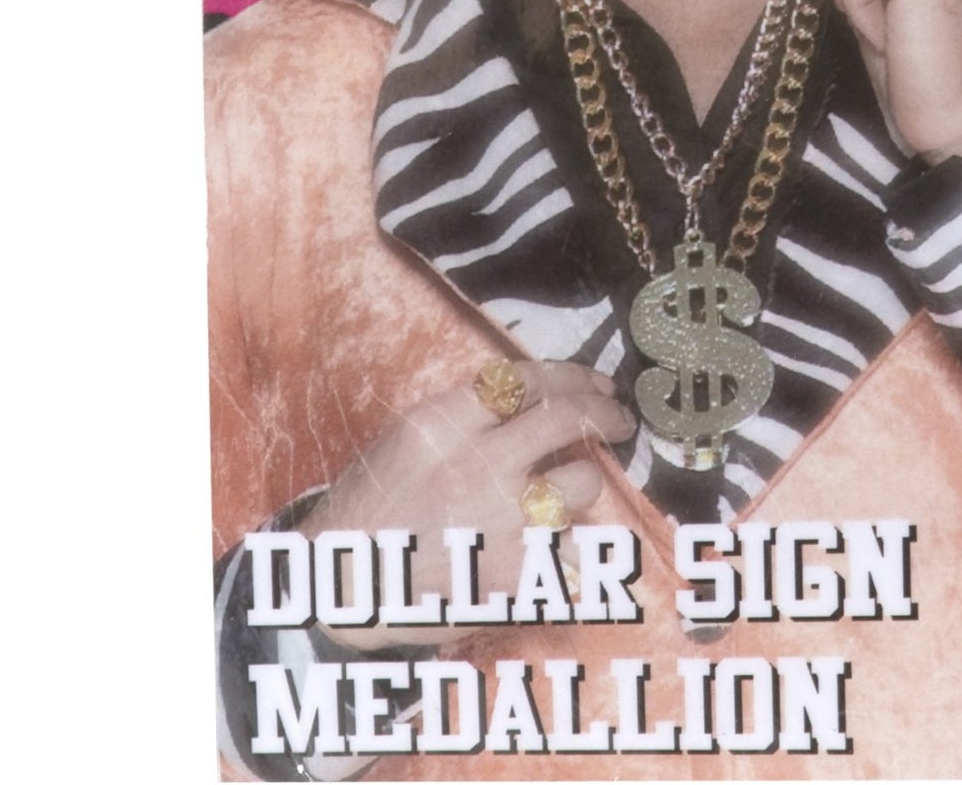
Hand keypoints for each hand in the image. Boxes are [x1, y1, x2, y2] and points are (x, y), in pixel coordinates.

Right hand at [298, 359, 635, 648]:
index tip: (597, 383)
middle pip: (567, 420)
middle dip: (605, 414)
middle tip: (619, 419)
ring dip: (581, 487)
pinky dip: (568, 548)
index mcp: (444, 424)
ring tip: (566, 495)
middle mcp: (477, 466)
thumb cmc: (375, 505)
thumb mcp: (409, 437)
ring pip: (581, 487)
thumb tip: (538, 397)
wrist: (342, 585)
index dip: (574, 377)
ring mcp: (499, 525)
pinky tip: (553, 549)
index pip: (528, 380)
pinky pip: (569, 551)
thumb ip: (469, 414)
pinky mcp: (512, 579)